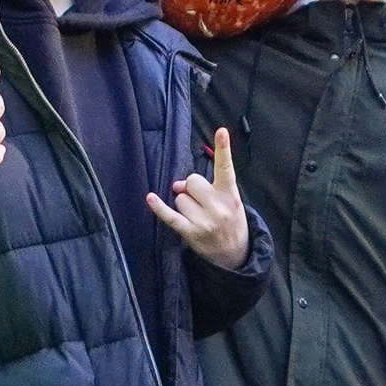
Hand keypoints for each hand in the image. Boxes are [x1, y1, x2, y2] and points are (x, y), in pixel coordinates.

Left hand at [149, 126, 250, 268]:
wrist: (235, 255)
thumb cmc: (230, 221)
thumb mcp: (229, 201)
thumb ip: (207, 188)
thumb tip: (177, 185)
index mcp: (230, 195)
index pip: (226, 167)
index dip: (223, 148)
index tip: (221, 131)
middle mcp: (218, 207)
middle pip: (192, 181)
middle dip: (192, 188)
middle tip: (203, 202)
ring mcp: (204, 221)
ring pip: (180, 198)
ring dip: (184, 204)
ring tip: (198, 216)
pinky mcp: (191, 233)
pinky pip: (170, 216)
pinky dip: (159, 208)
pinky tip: (151, 198)